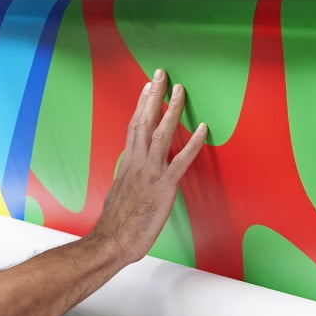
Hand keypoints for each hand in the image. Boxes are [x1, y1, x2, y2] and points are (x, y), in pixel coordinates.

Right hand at [88, 69, 207, 263]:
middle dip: (153, 96)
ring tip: (179, 90)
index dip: (141, 105)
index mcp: (128, 163)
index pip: (134, 126)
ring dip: (171, 110)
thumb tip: (132, 170)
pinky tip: (203, 128)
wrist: (112, 241)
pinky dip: (193, 143)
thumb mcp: (120, 193)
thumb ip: (129, 177)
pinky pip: (181, 161)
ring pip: (161, 134)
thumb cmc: (117, 223)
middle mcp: (137, 162)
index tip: (146, 87)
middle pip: (144, 121)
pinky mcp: (163, 186)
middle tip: (160, 74)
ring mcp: (150, 173)